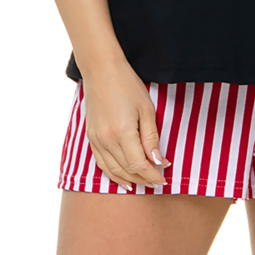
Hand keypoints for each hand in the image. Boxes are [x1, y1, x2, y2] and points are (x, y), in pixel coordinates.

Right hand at [80, 62, 171, 191]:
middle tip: (158, 182)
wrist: (101, 70)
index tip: (164, 179)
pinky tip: (123, 179)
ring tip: (143, 184)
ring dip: (129, 180)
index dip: (153, 175)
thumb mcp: (146, 110)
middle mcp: (106, 140)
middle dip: (144, 179)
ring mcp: (96, 139)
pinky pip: (101, 163)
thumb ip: (151, 138)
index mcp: (122, 133)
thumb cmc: (127, 85)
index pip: (139, 165)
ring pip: (113, 170)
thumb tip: (158, 162)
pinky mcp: (90, 137)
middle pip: (127, 170)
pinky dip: (112, 174)